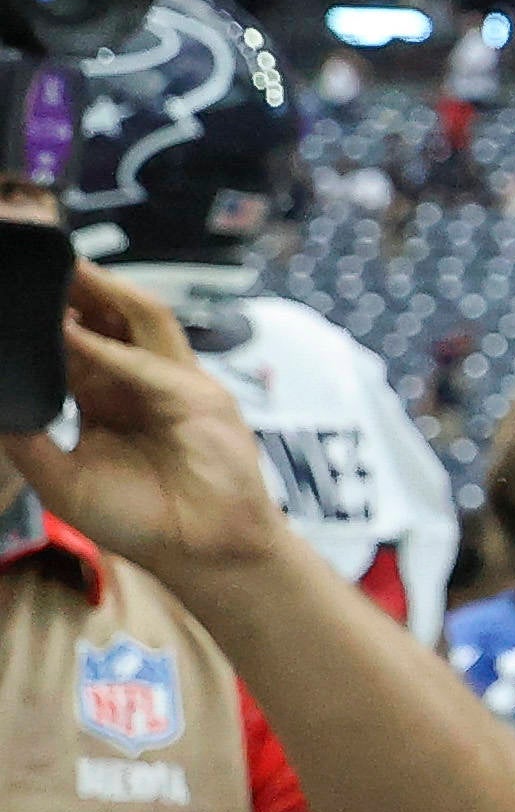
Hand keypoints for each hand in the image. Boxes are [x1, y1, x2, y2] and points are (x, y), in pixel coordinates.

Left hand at [0, 262, 302, 593]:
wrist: (199, 551)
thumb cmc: (139, 520)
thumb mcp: (63, 480)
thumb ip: (28, 440)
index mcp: (105, 397)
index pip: (75, 342)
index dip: (50, 317)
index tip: (17, 292)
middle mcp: (138, 382)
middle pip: (110, 318)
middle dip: (78, 288)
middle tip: (36, 260)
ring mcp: (174, 383)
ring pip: (141, 319)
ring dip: (105, 292)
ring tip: (66, 267)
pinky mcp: (200, 395)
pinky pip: (151, 362)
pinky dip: (112, 345)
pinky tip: (73, 331)